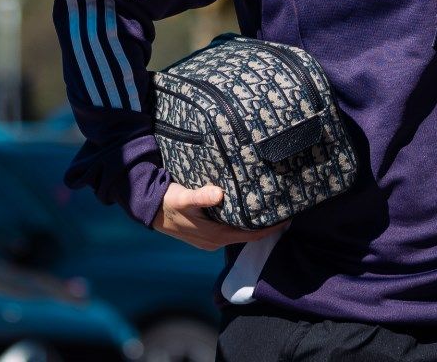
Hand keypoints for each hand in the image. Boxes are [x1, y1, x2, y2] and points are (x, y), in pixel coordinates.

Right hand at [153, 183, 288, 250]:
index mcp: (214, 236)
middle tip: (282, 211)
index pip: (251, 235)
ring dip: (252, 224)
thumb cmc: (167, 202)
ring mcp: (209, 240)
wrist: (148, 209)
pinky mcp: (204, 235)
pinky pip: (229, 231)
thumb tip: (219, 194)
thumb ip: (201, 196)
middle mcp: (214, 241)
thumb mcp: (183, 197)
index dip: (270, 229)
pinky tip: (245, 212)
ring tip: (268, 210)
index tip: (287, 218)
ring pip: (238, 233)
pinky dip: (240, 223)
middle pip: (247, 236)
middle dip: (265, 226)